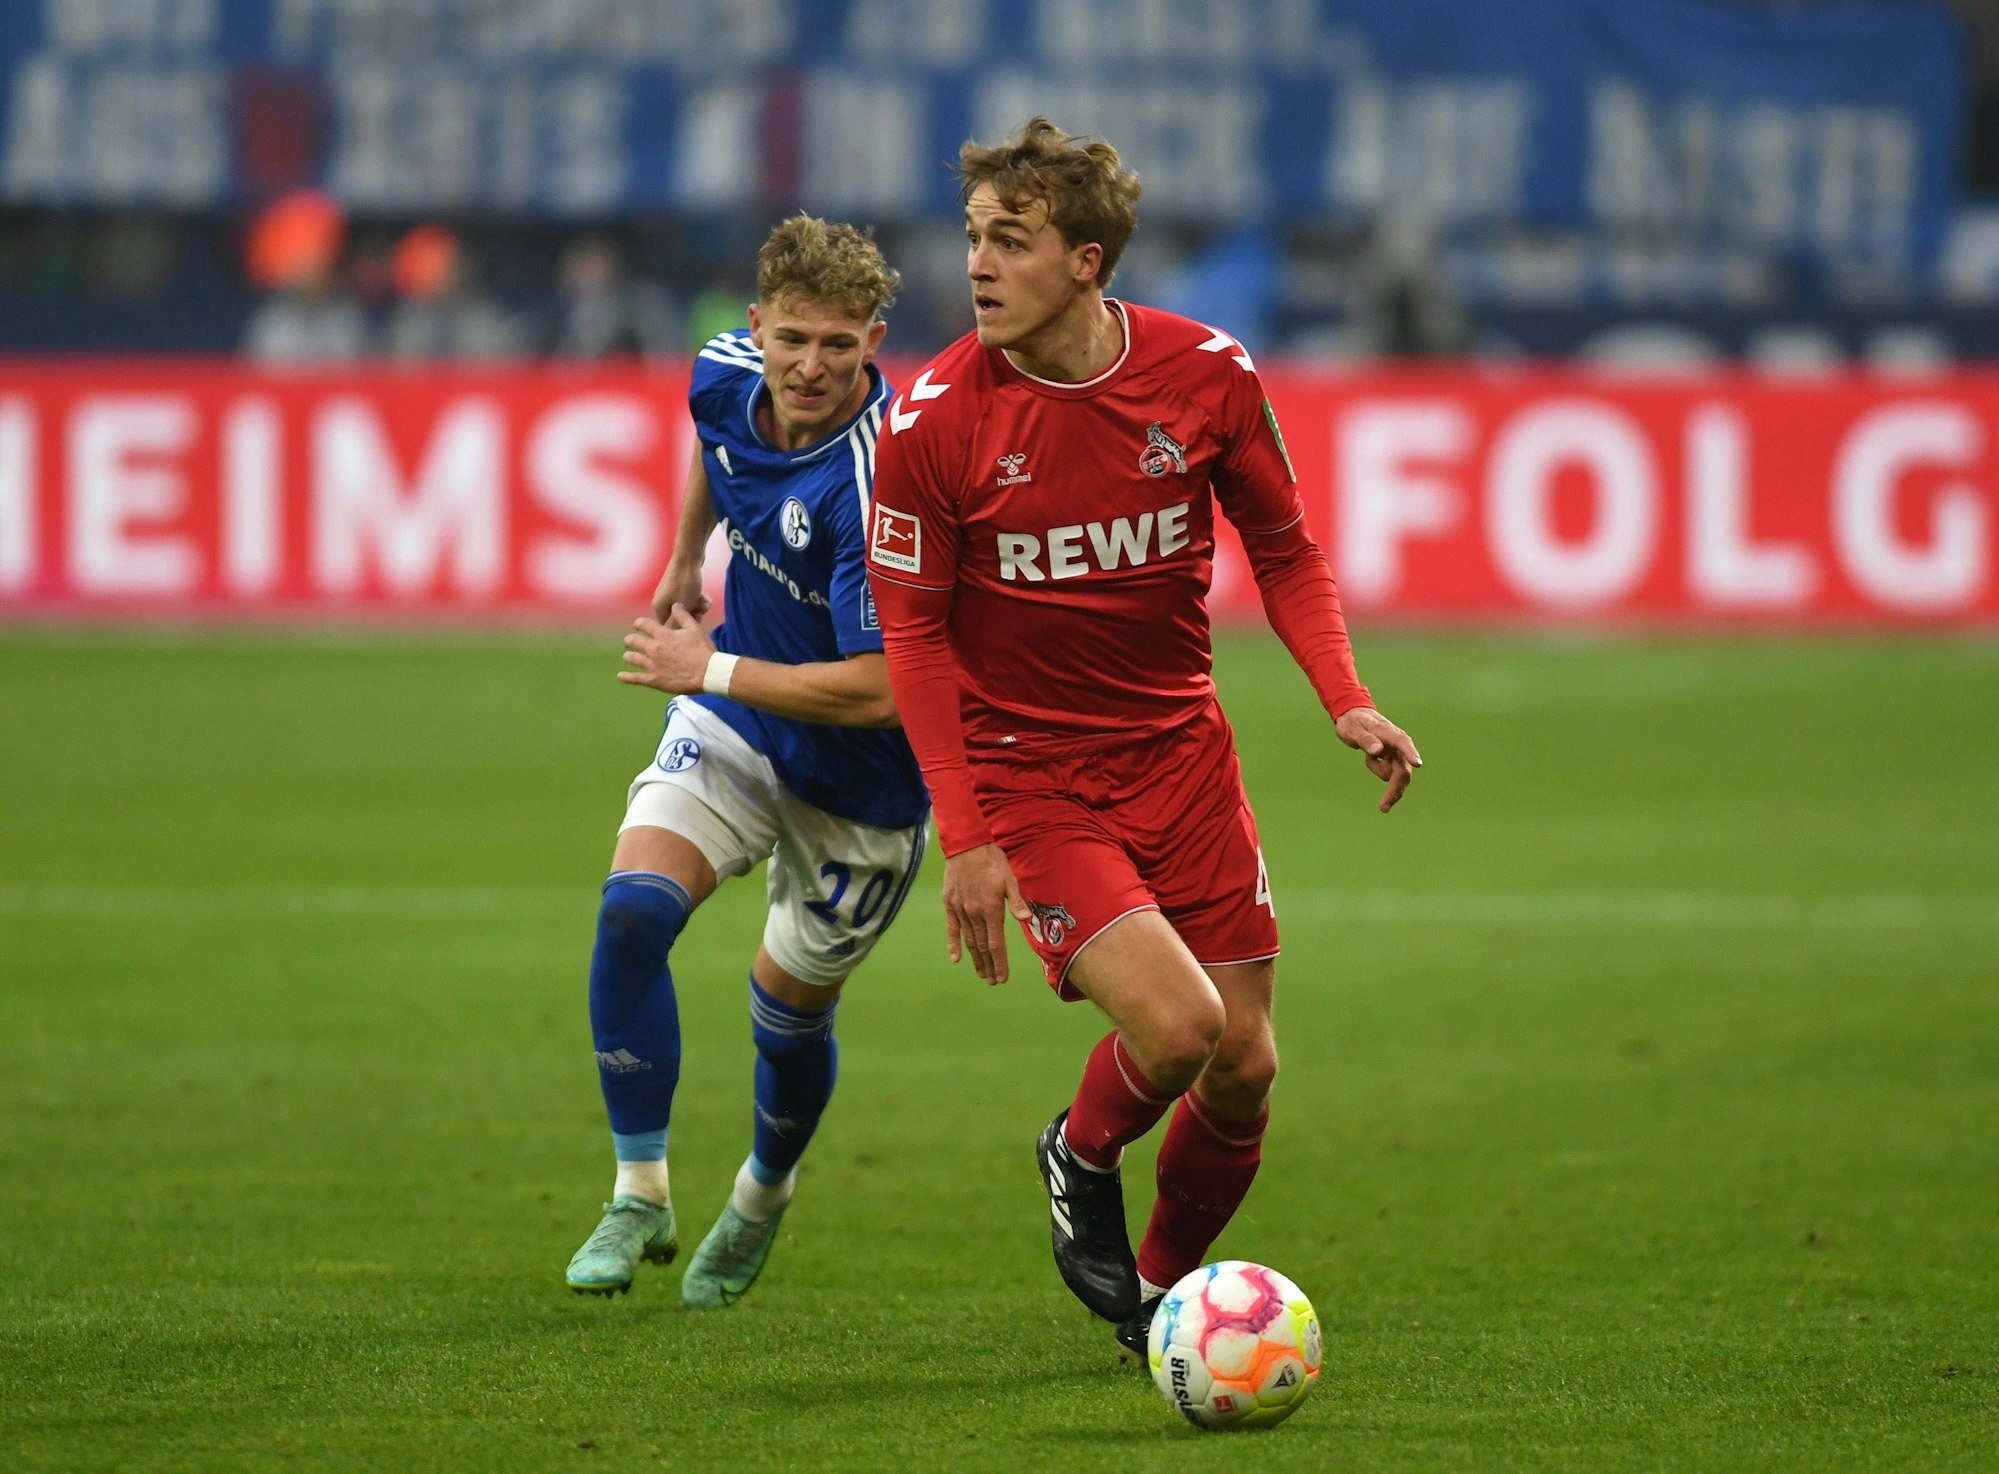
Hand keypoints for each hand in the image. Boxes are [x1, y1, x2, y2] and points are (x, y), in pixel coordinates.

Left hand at [617, 606, 716, 694]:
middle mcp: (654, 649)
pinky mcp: (654, 680)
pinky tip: (620, 676)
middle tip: (629, 641)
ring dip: (628, 656)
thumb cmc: (704, 650)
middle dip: (630, 640)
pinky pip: (635, 678)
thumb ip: (683, 616)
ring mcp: (653, 665)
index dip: (638, 623)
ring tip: (628, 656)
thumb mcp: (695, 629)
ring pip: (632, 658)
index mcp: (663, 635)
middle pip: (633, 641)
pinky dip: (626, 677)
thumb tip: (675, 605)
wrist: (708, 673)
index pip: (643, 624)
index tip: (637, 625)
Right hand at [651, 561, 709, 623]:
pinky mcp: (680, 585)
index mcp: (658, 607)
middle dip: (693, 615)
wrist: (689, 556)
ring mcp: (671, 592)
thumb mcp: (683, 607)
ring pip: (687, 607)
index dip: (683, 628)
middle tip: (701, 610)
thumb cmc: (685, 583)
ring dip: (698, 606)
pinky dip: (698, 598)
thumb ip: (677, 624)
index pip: (669, 627)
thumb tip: (673, 636)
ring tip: (705, 602)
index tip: (695, 622)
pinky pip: (690, 597)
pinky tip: (705, 596)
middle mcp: (662, 600)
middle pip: (680, 617)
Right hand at [940, 843, 1030, 985]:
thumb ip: (1017, 901)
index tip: (1002, 977)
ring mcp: (960, 910)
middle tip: (994, 981)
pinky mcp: (950, 904)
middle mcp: (974, 914)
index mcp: (991, 909)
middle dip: (989, 966)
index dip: (1000, 963)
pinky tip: (955, 958)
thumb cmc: (992, 861)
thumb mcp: (1010, 879)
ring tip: (981, 974)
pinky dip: (953, 944)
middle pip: (983, 947)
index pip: (996, 944)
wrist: (966, 846)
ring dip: (975, 959)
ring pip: (969, 941)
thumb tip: (1028, 920)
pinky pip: (951, 929)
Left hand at [1334, 706, 1422, 812]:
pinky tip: (1371, 758)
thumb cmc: (1353, 722)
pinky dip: (1378, 769)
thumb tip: (1378, 751)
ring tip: (1370, 764)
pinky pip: (1387, 772)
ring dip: (1389, 785)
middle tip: (1384, 808)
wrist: (1355, 716)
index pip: (1402, 743)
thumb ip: (1365, 740)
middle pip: (1402, 769)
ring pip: (1398, 775)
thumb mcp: (1353, 730)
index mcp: (1388, 733)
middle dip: (1395, 789)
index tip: (1417, 764)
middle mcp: (1397, 743)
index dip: (1410, 753)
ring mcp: (1396, 752)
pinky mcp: (1393, 758)